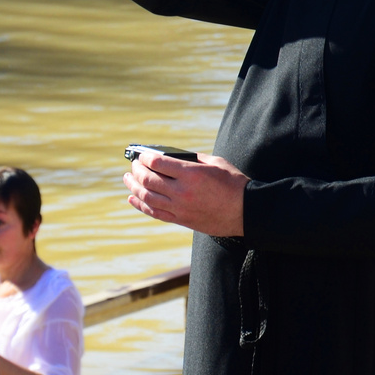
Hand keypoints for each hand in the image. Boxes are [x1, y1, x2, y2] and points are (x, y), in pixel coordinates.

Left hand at [124, 151, 248, 236]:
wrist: (246, 211)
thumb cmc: (234, 184)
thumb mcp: (216, 163)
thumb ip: (194, 159)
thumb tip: (175, 157)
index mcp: (192, 174)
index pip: (158, 163)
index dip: (146, 157)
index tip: (141, 155)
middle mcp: (182, 192)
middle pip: (149, 179)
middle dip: (137, 170)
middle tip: (134, 165)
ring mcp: (180, 208)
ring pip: (147, 196)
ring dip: (134, 187)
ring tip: (128, 179)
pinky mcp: (181, 220)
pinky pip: (155, 212)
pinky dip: (141, 205)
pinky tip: (132, 198)